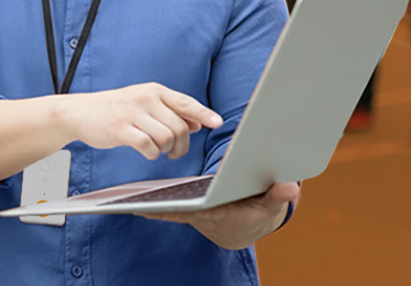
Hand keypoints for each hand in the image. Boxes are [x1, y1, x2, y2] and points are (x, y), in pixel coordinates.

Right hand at [61, 83, 223, 159]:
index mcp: (153, 90)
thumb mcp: (142, 103)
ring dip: (167, 150)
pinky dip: (152, 153)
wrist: (78, 111)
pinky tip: (147, 151)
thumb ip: (168, 111)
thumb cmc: (114, 109)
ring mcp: (132, 113)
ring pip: (166, 137)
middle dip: (182, 145)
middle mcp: (145, 98)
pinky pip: (148, 146)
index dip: (204, 113)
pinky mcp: (120, 129)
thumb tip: (197, 122)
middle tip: (175, 152)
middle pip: (179, 126)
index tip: (217, 123)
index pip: (185, 102)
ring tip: (160, 151)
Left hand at [136, 181, 300, 249]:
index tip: (150, 207)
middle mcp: (203, 213)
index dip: (173, 208)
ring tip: (121, 200)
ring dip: (146, 205)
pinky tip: (129, 201)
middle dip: (152, 206)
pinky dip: (151, 204)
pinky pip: (166, 206)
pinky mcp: (189, 208)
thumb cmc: (261, 210)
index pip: (194, 210)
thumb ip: (279, 196)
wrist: (251, 224)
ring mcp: (193, 211)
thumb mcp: (273, 204)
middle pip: (175, 209)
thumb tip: (289, 187)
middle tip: (129, 204)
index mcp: (220, 211)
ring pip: (167, 208)